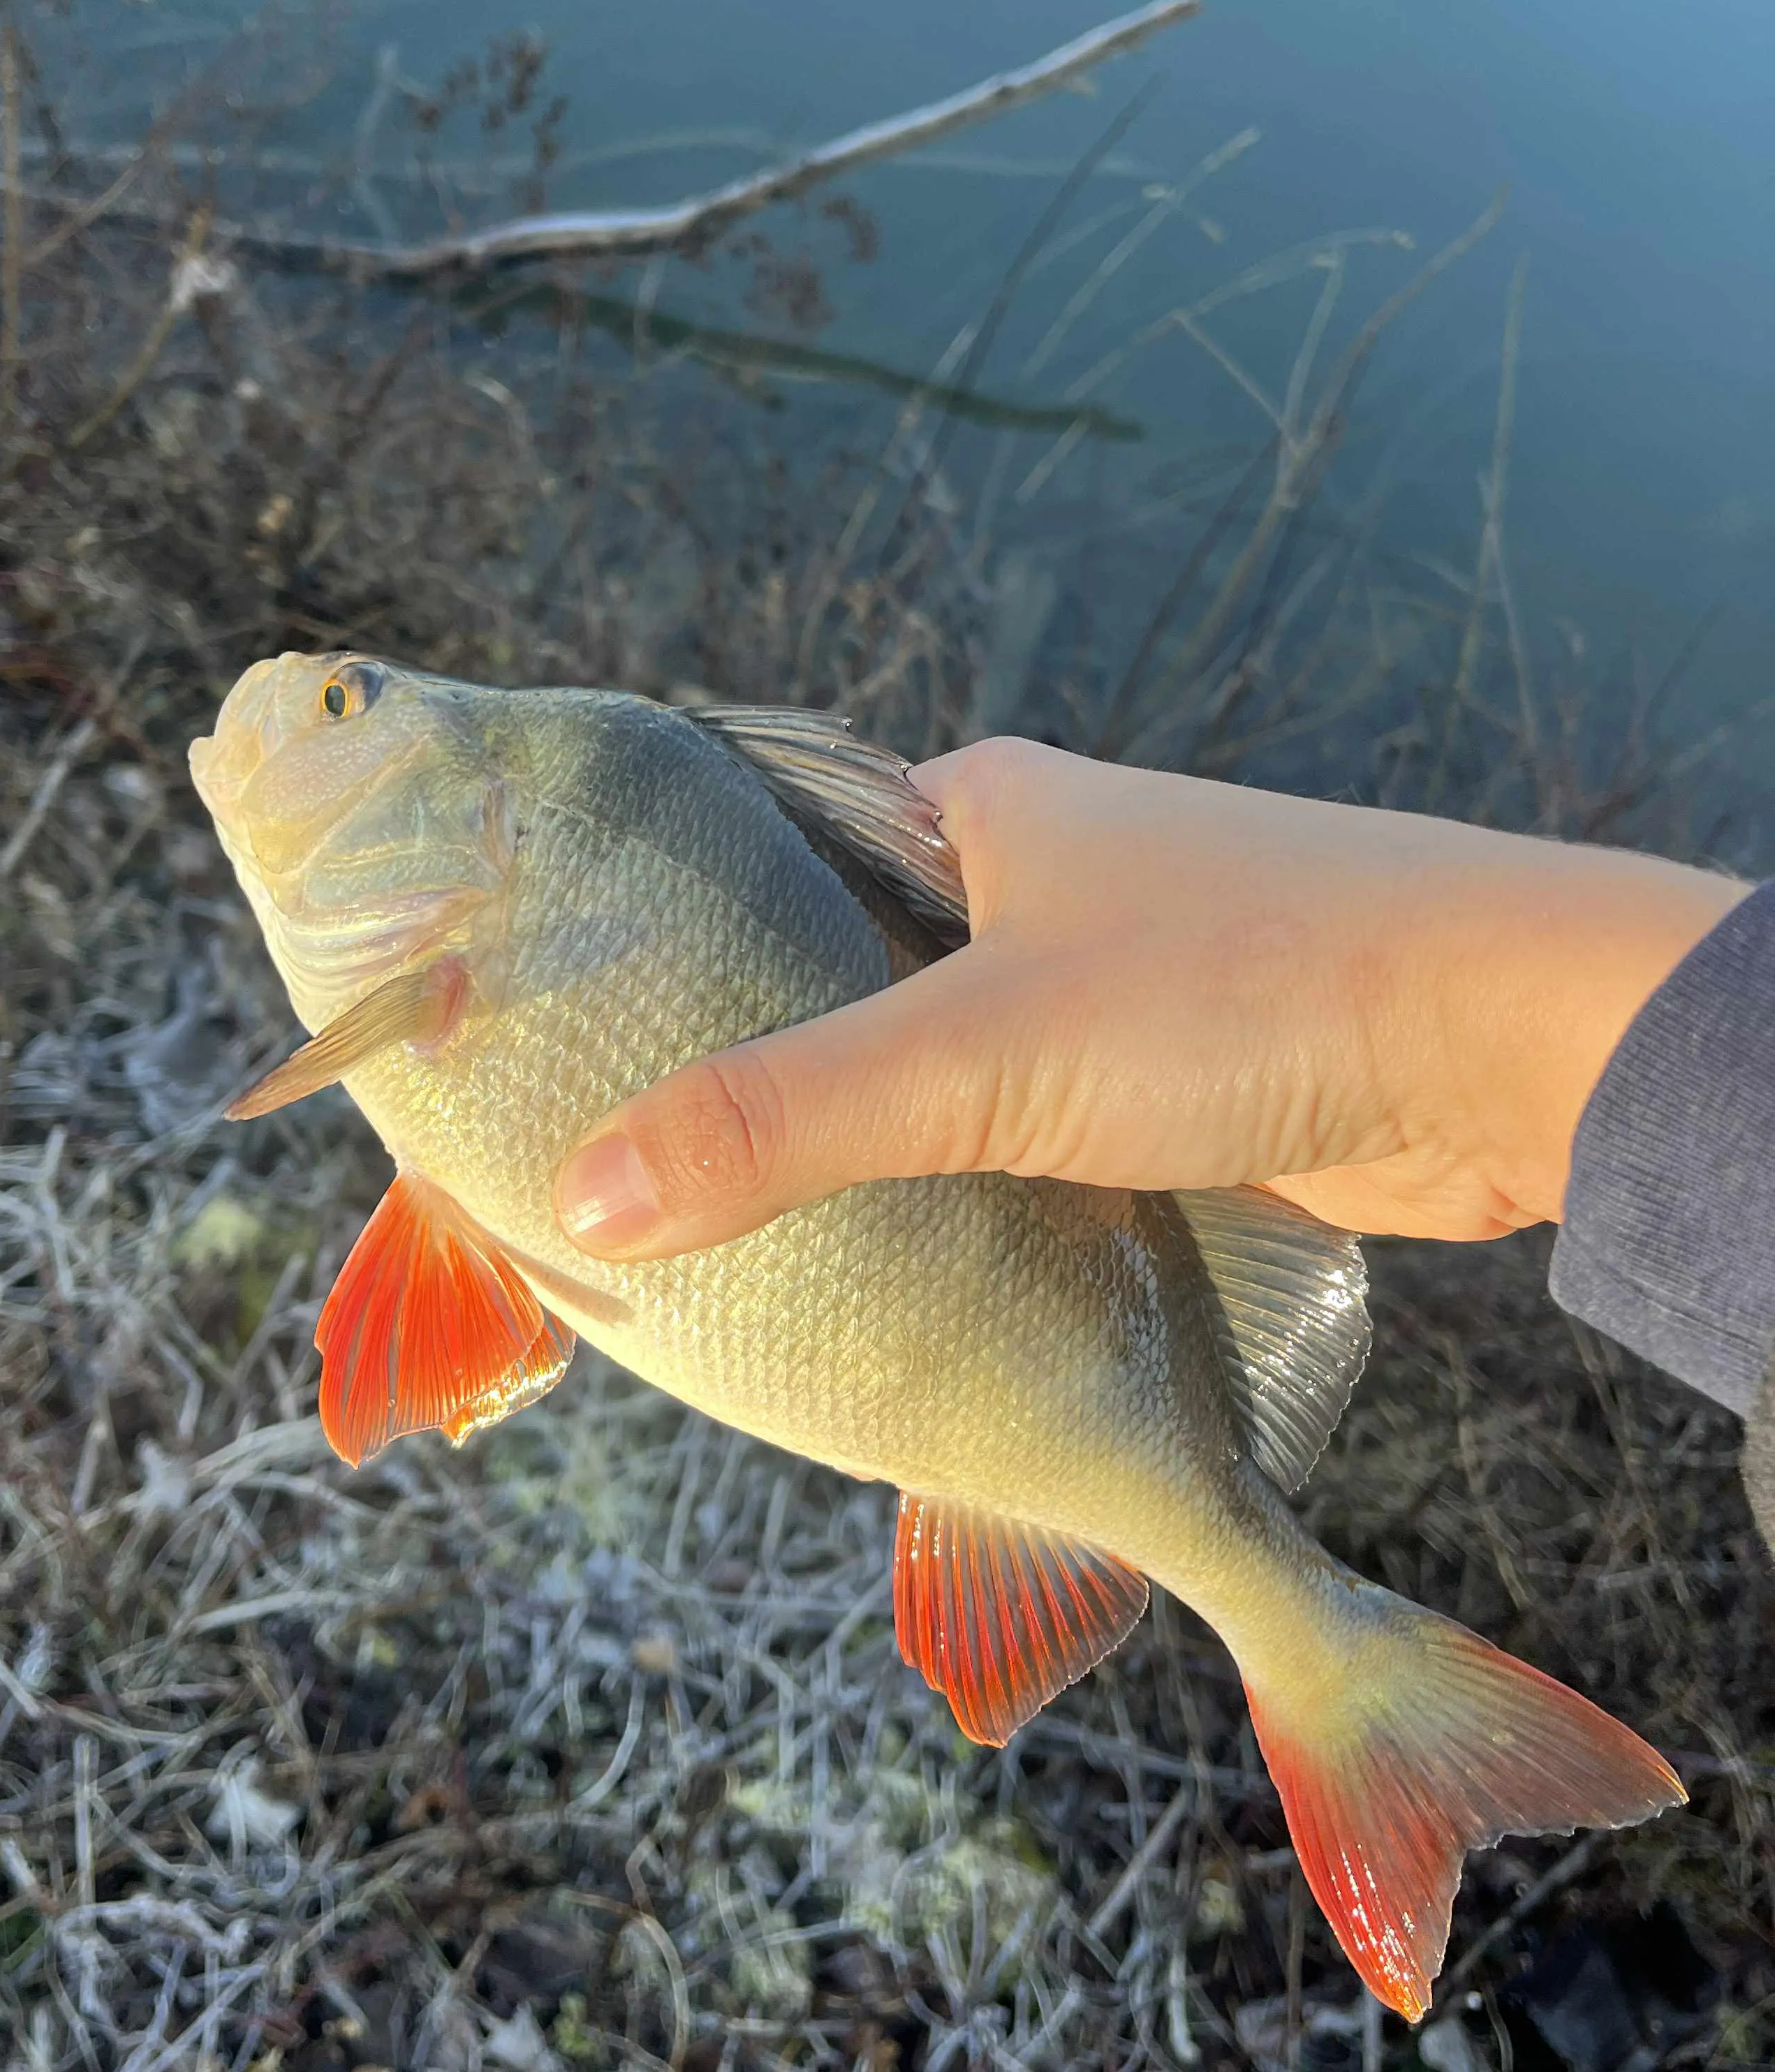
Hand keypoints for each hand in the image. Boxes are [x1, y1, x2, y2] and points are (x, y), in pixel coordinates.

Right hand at [553, 736, 1747, 1255]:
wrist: (1503, 1048)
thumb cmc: (1246, 992)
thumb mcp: (982, 1051)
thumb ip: (783, 1117)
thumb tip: (588, 1190)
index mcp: (970, 807)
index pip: (766, 857)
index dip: (667, 949)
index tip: (570, 1046)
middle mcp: (1028, 878)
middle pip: (838, 977)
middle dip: (751, 1073)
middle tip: (628, 1173)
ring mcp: (1098, 984)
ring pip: (929, 1070)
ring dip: (858, 1146)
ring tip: (729, 1237)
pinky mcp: (1157, 1087)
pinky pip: (1011, 1141)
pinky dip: (953, 1193)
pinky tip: (887, 1263)